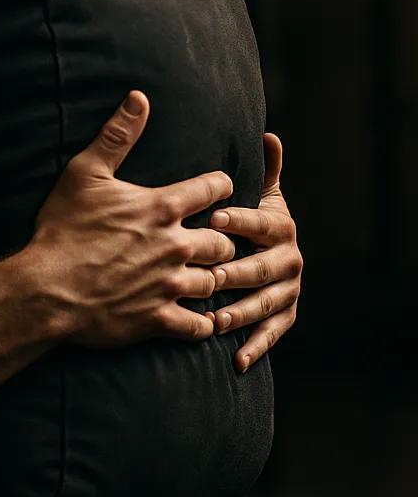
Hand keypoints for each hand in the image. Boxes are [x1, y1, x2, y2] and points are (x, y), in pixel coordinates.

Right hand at [30, 90, 236, 347]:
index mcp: (162, 207)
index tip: (216, 190)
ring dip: (213, 278)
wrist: (46, 289)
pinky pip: (200, 326)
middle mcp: (175, 246)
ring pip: (216, 282)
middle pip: (224, 240)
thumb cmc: (62, 229)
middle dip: (221, 237)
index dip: (219, 186)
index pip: (215, 189)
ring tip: (207, 276)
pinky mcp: (160, 319)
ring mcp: (169, 285)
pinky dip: (203, 323)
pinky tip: (199, 318)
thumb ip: (117, 135)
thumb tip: (139, 98)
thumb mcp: (84, 173)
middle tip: (212, 238)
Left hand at [209, 133, 302, 373]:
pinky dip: (255, 348)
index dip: (240, 219)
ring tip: (216, 320)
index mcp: (279, 225)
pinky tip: (236, 362)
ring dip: (241, 313)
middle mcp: (290, 258)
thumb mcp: (258, 192)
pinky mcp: (284, 315)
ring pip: (265, 303)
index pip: (261, 221)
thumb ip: (263, 170)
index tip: (214, 216)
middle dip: (236, 272)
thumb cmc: (248, 217)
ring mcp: (288, 290)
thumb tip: (269, 134)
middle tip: (207, 276)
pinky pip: (271, 334)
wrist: (267, 250)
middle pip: (262, 268)